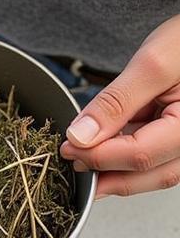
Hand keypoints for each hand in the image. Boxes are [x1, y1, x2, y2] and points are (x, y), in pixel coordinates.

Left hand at [60, 14, 179, 198]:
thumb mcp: (152, 62)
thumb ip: (116, 102)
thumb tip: (81, 137)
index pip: (140, 156)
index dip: (98, 157)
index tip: (69, 147)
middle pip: (147, 175)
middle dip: (104, 173)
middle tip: (73, 159)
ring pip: (150, 173)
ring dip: (114, 168)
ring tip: (86, 152)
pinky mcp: (178, 140)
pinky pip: (153, 158)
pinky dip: (126, 154)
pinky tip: (107, 142)